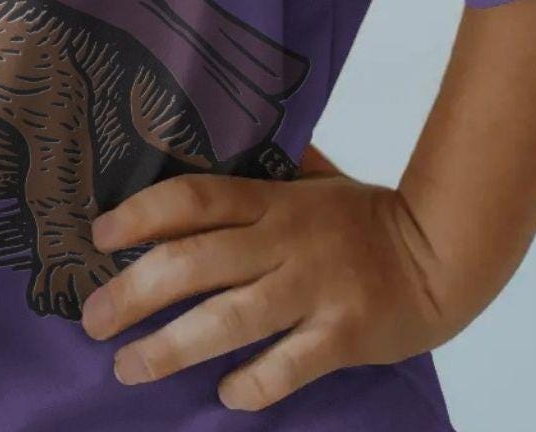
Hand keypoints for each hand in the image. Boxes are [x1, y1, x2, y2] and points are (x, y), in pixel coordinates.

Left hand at [78, 156, 470, 413]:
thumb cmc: (366, 216)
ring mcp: (312, 290)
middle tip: (91, 317)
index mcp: (271, 199)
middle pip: (195, 262)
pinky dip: (252, 383)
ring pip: (229, 320)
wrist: (443, 255)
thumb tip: (218, 140)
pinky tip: (223, 394)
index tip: (98, 235)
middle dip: (134, 292)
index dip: (142, 214)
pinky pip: (286, 366)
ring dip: (171, 346)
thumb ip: (266, 166)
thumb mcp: (314, 176)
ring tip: (128, 367)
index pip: (194, 199)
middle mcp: (283, 242)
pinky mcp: (341, 336)